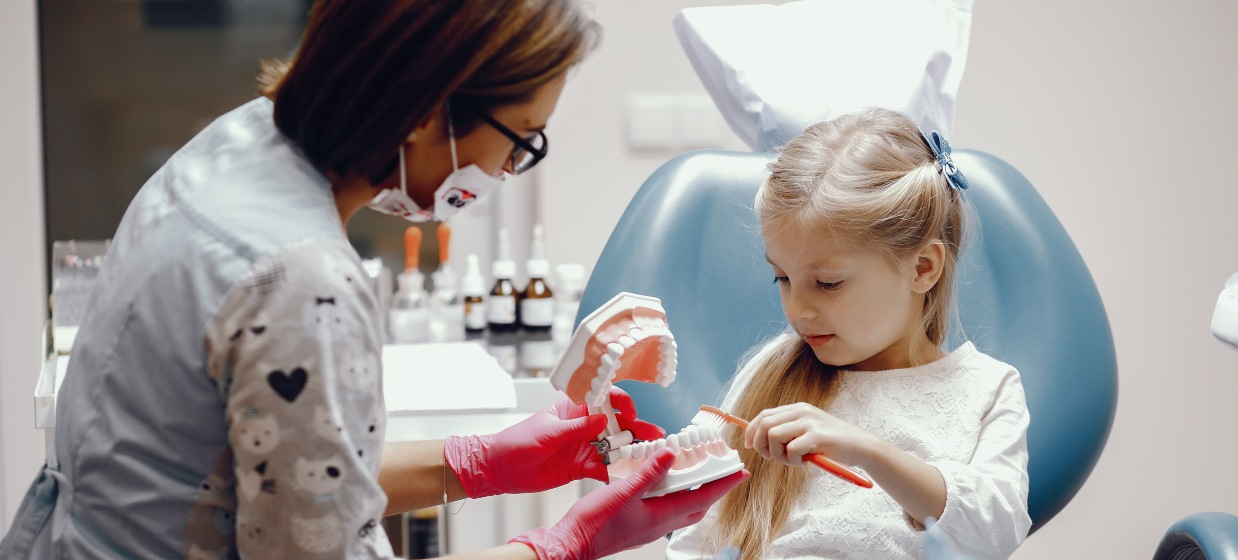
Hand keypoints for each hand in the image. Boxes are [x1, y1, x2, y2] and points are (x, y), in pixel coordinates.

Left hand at [445, 387, 664, 497]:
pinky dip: (617, 471)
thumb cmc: (516, 442)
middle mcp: (583, 426)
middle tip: (655, 436)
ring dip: (632, 450)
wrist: (499, 469)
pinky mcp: (581, 467)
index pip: (603, 399)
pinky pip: (604, 467)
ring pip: (614, 446)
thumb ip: (576, 428)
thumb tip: (603, 419)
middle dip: (636, 429)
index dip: (620, 403)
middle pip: (615, 424)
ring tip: (652, 456)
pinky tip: (631, 475)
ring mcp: (584, 447)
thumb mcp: (546, 433)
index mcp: (573, 409)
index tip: (631, 413)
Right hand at [509, 448, 748, 559]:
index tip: (741, 473)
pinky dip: (673, 495)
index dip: (723, 485)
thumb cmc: (594, 523)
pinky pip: (665, 509)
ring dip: (694, 492)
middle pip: (697, 506)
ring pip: (682, 508)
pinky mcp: (638, 525)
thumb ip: (648, 473)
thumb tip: (671, 454)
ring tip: (698, 473)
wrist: (571, 544)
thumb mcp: (623, 492)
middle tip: (724, 472)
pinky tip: (664, 483)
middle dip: (713, 489)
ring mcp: (649, 527)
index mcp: (661, 517)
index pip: (702, 498)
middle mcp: (660, 524)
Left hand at [745, 402, 873, 466]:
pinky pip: (791, 449)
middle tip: (773, 458)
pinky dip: (793, 460)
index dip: (751, 431)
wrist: (862, 447)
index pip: (764, 415)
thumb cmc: (832, 444)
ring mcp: (809, 422)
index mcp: (798, 409)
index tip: (749, 446)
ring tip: (794, 460)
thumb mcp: (807, 432)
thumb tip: (758, 440)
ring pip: (773, 436)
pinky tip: (806, 461)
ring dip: (778, 454)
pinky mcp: (817, 436)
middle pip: (764, 425)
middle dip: (761, 445)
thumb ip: (787, 432)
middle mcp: (802, 411)